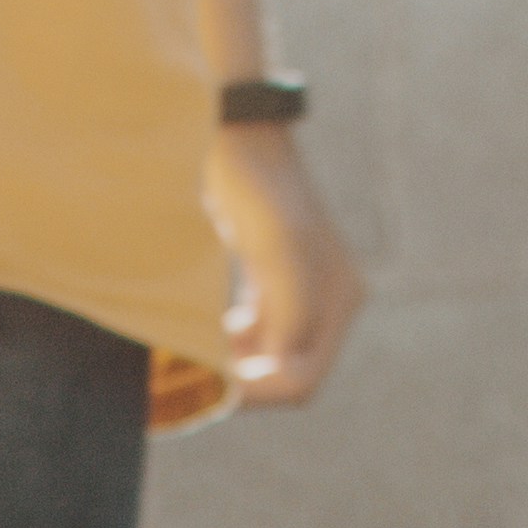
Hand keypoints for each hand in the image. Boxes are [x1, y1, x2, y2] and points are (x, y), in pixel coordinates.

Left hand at [205, 122, 364, 408]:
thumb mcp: (273, 242)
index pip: (301, 378)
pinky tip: (196, 334)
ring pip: (266, 365)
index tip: (211, 386)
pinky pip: (252, 344)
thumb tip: (290, 362)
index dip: (257, 394)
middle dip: (242, 386)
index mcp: (339, 295)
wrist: (234, 133)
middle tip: (192, 376)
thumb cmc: (251, 182)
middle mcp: (329, 303)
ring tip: (188, 355)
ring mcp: (302, 298)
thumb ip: (290, 303)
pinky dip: (225, 349)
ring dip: (230, 370)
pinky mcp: (273, 292)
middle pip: (285, 378)